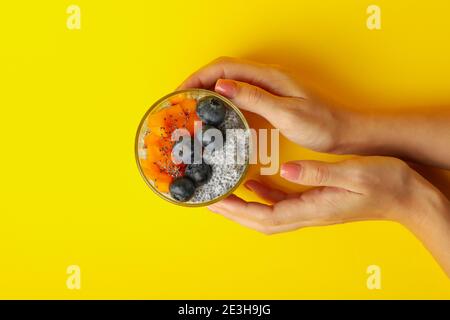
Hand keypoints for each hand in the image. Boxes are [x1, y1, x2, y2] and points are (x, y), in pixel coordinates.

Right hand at [178, 56, 348, 152]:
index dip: (199, 77)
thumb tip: (220, 85)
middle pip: (223, 72)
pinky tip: (217, 116)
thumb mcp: (286, 113)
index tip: (181, 93)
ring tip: (193, 109)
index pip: (224, 68)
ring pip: (230, 83)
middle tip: (181, 104)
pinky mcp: (271, 100)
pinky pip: (240, 95)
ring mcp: (268, 89)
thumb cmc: (321, 125)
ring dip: (209, 92)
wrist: (345, 133)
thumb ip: (254, 98)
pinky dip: (223, 102)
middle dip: (199, 83)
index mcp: (269, 77)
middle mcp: (266, 78)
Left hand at [208, 156, 449, 275]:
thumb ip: (317, 174)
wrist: (405, 196)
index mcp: (313, 209)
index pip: (266, 216)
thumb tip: (285, 170)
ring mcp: (311, 211)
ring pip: (268, 215)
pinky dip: (263, 196)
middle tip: (210, 200)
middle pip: (261, 221)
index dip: (239, 211)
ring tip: (224, 194)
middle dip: (233, 213)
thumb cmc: (383, 183)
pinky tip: (254, 184)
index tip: (216, 202)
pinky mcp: (315, 204)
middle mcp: (308, 215)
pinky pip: (281, 204)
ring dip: (244, 208)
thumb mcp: (351, 174)